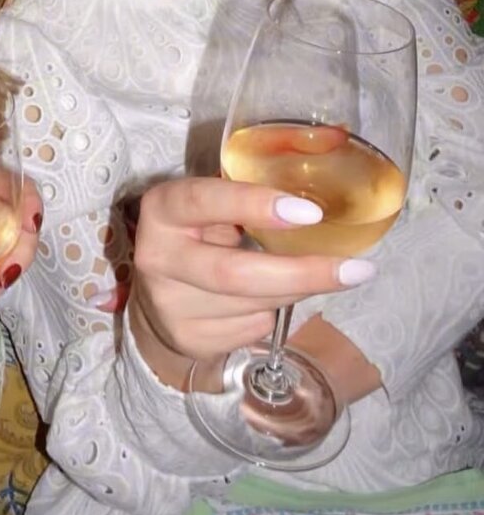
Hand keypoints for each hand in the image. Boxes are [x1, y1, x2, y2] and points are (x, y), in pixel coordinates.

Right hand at [128, 176, 375, 385]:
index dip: (254, 204)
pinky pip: (254, 328)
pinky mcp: (189, 339)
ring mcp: (169, 305)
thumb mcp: (211, 205)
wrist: (158, 297)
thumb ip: (249, 192)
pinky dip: (276, 313)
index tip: (310, 213)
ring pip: (254, 304)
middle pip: (234, 273)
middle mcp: (157, 256)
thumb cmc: (199, 234)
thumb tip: (328, 175)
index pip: (204, 200)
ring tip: (318, 276)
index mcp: (162, 208)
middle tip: (356, 270)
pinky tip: (271, 299)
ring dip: (296, 291)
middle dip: (301, 272)